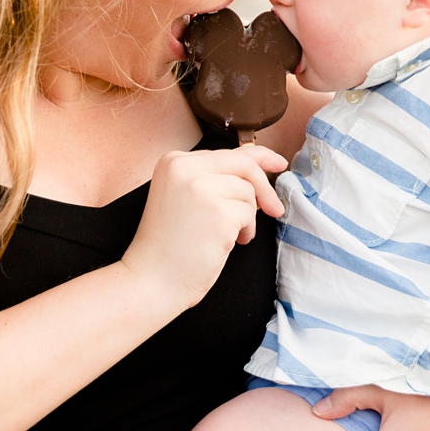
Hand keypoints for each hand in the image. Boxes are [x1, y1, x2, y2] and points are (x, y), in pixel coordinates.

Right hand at [120, 144, 286, 314]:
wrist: (151, 278)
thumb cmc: (168, 245)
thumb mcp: (183, 197)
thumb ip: (212, 178)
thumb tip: (257, 165)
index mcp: (173, 161)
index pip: (227, 152)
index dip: (258, 158)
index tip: (277, 163)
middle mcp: (185, 168)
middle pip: (244, 165)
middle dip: (265, 188)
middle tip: (274, 209)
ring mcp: (201, 188)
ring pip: (248, 192)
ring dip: (246, 218)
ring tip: (226, 236)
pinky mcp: (217, 212)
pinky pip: (249, 215)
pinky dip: (244, 232)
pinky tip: (225, 243)